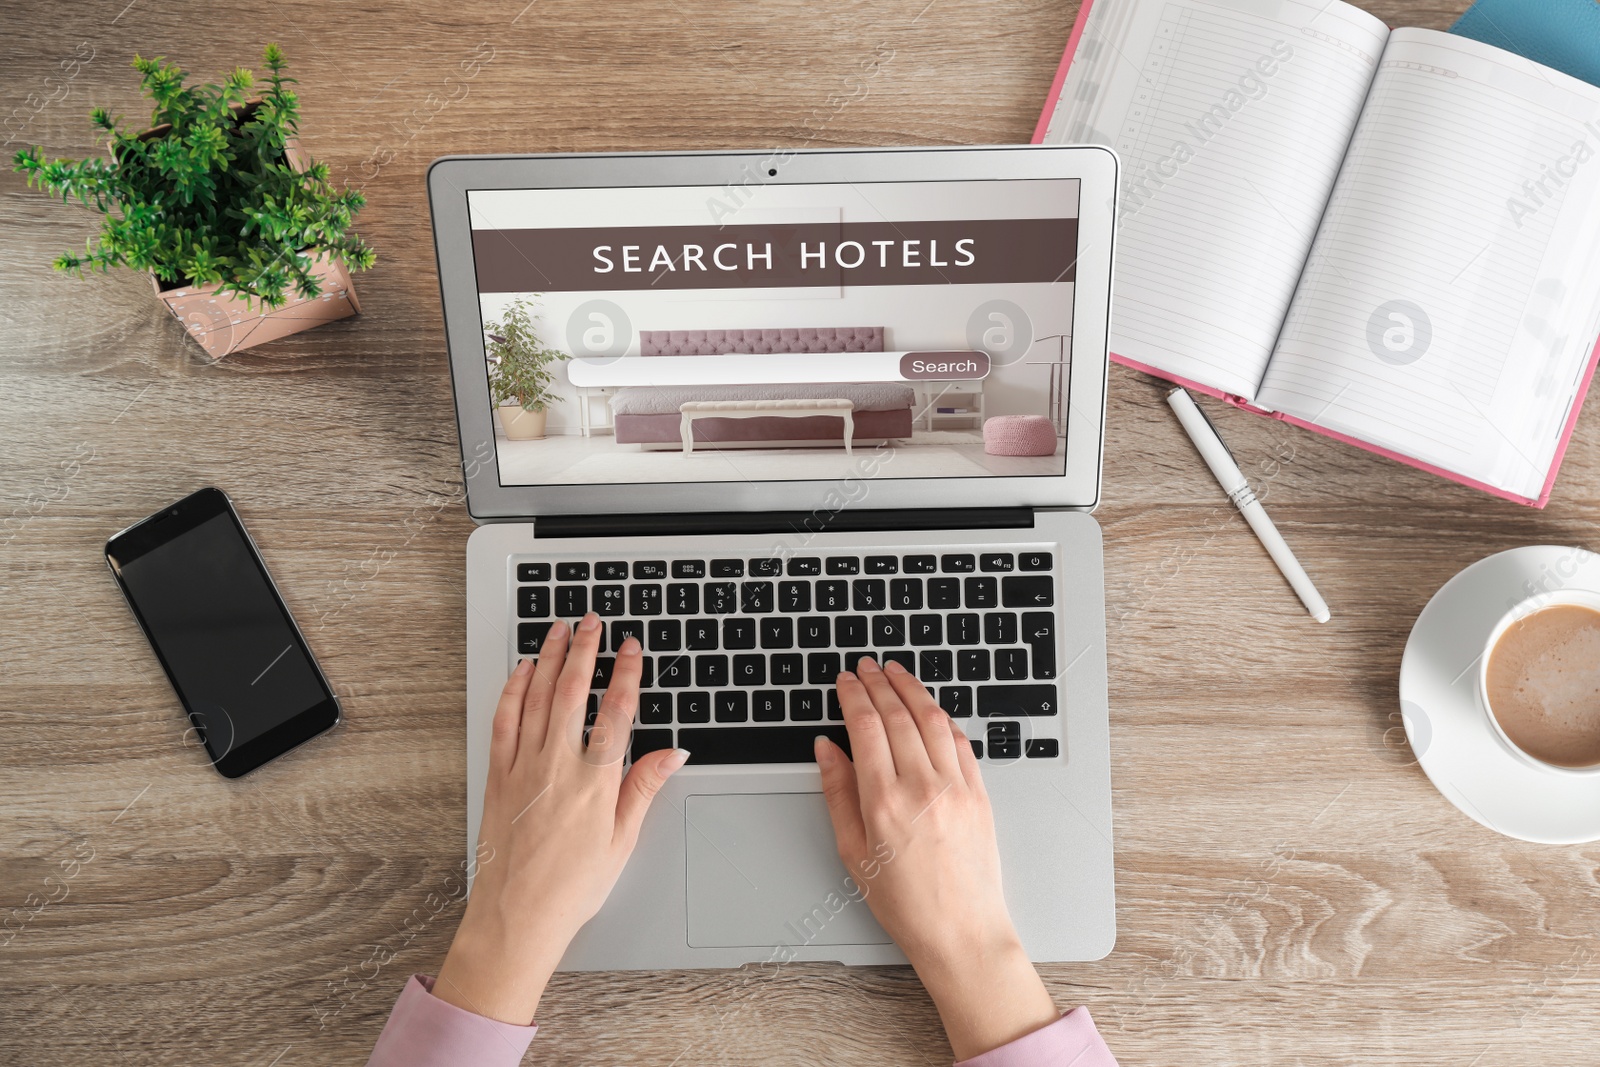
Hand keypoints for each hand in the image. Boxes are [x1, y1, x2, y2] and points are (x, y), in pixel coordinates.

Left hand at [434, 613, 687, 1023]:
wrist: (517, 916)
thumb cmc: (570, 887)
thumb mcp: (622, 841)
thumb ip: (643, 788)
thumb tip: (671, 753)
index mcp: (595, 782)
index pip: (617, 712)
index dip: (627, 674)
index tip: (632, 649)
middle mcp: (557, 766)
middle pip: (573, 691)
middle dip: (585, 650)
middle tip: (593, 621)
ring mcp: (523, 767)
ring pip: (537, 697)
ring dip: (549, 658)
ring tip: (559, 630)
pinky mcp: (498, 776)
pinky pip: (505, 720)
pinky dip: (513, 690)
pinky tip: (521, 671)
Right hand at [815, 657, 1058, 1059]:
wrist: (961, 932)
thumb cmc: (906, 903)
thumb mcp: (853, 852)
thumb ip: (837, 793)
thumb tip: (827, 749)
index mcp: (884, 802)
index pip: (865, 727)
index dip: (853, 695)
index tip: (845, 680)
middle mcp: (922, 787)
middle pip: (898, 715)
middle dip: (879, 683)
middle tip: (866, 666)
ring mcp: (956, 787)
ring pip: (932, 719)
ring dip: (912, 689)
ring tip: (897, 673)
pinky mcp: (980, 793)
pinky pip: (960, 741)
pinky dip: (942, 717)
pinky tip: (930, 709)